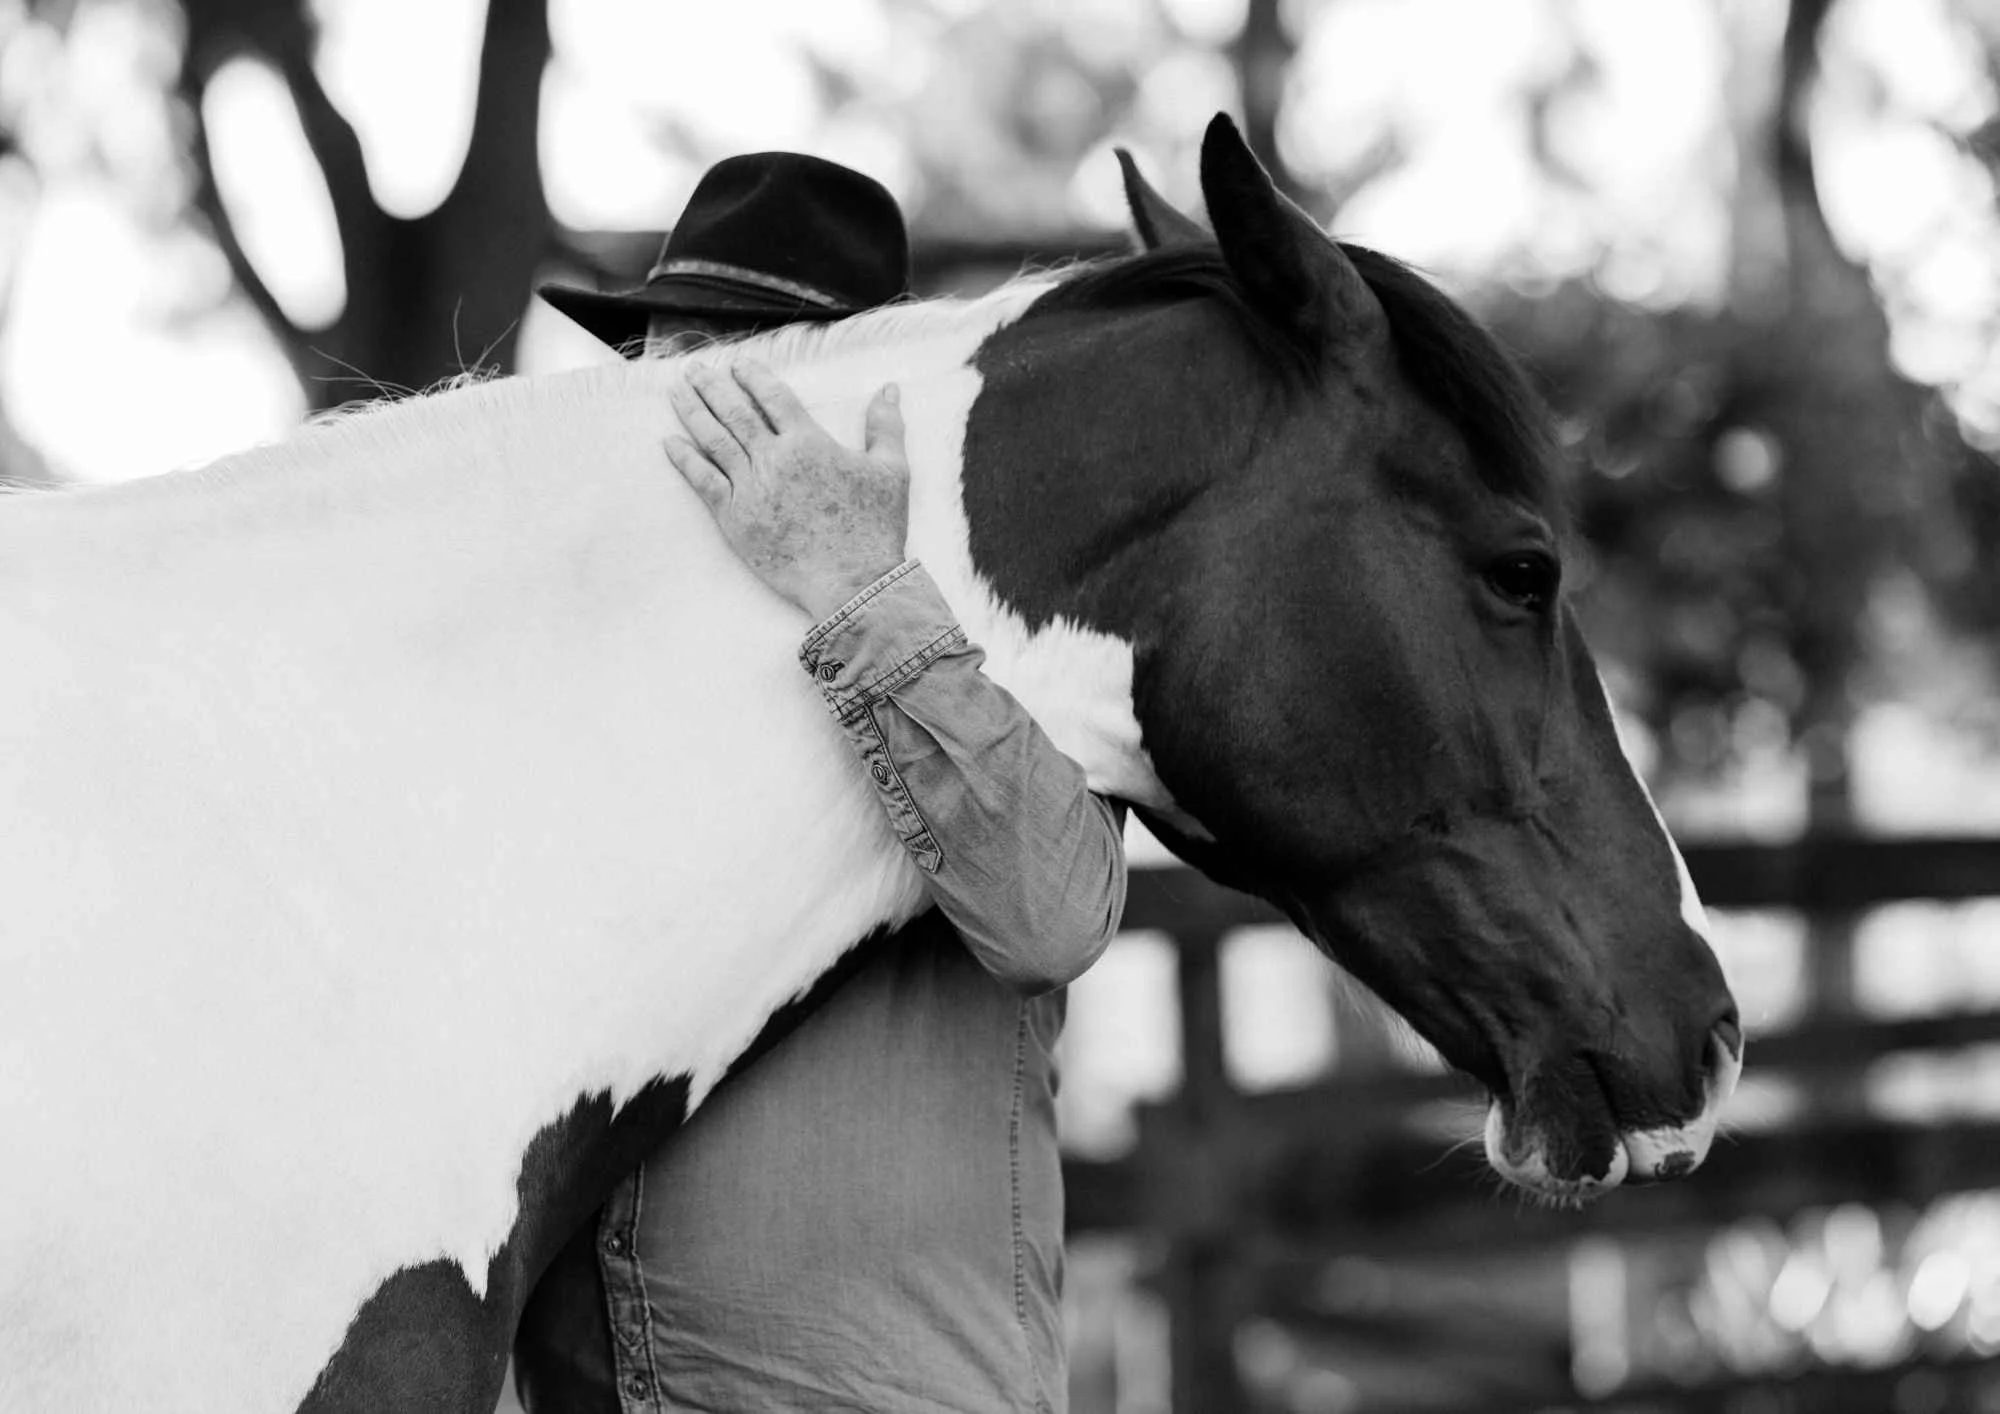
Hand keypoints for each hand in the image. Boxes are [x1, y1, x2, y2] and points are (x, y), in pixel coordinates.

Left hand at [664, 360, 908, 619]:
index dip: (752, 376)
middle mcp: (774, 459)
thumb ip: (886, 425)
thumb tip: (890, 388)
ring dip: (692, 412)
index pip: (772, 396)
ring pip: (714, 440)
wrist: (853, 582)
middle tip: (695, 369)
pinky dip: (685, 460)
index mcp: (809, 442)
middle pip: (735, 411)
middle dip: (712, 386)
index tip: (737, 365)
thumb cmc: (875, 528)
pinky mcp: (734, 519)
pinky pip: (703, 482)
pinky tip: (669, 442)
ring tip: (676, 391)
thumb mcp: (892, 471)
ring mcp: (750, 488)